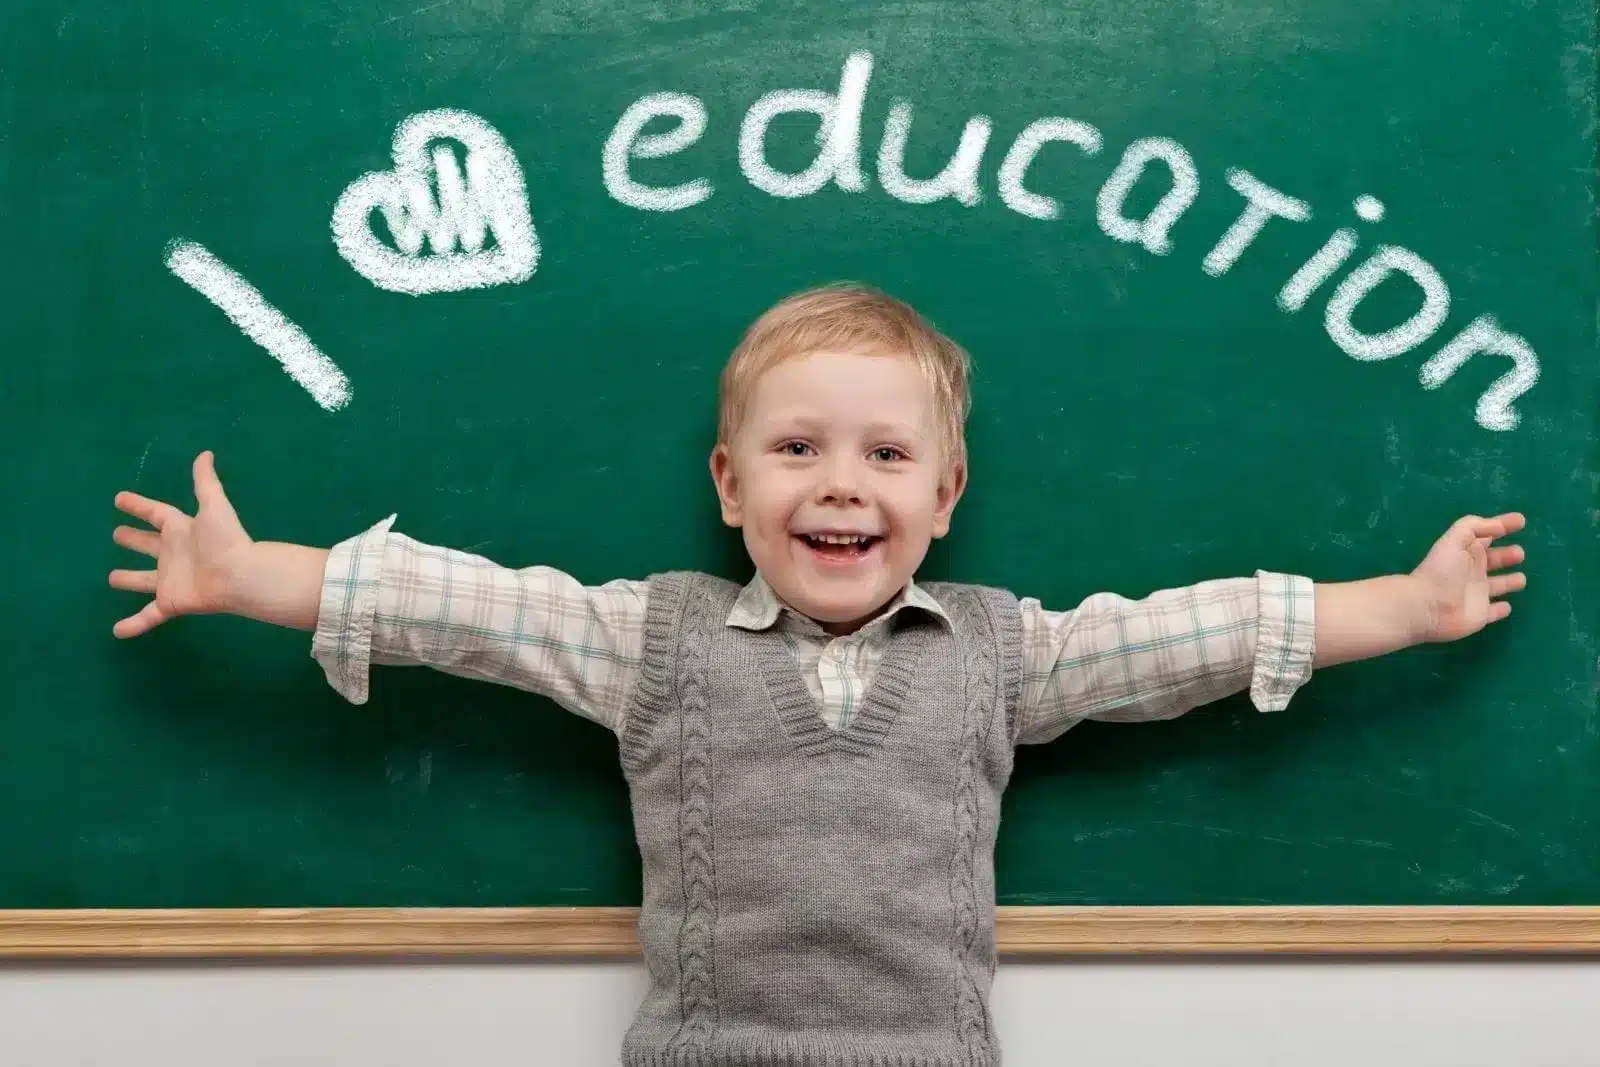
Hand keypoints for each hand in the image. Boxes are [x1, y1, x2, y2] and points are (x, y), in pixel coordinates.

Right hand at [109, 451, 253, 637]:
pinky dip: (134, 624)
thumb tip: (205, 453)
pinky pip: (148, 616)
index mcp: (181, 529)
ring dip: (129, 580)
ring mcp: (171, 579)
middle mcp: (173, 554)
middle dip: (134, 540)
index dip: (138, 506)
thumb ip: (206, 482)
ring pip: (144, 580)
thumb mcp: (214, 506)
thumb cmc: (227, 539)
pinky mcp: (171, 602)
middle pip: (149, 546)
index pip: (155, 514)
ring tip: (112, 577)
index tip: (119, 499)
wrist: (241, 575)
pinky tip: (118, 631)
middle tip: (116, 534)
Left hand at [1409, 512, 1526, 643]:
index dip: (1503, 525)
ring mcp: (1476, 595)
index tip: (1521, 520)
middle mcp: (1472, 572)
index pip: (1487, 536)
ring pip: (1497, 586)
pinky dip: (1501, 610)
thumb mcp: (1454, 540)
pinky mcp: (1480, 615)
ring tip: (1521, 578)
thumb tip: (1499, 526)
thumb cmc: (1440, 571)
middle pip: (1493, 561)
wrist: (1426, 607)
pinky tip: (1507, 606)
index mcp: (1466, 552)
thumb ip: (1474, 527)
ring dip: (1508, 582)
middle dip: (1506, 556)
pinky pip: (1493, 613)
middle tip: (1519, 553)